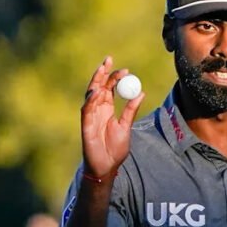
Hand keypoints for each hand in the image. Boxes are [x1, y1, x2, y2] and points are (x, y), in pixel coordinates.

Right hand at [81, 56, 145, 178]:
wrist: (107, 166)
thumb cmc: (115, 149)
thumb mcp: (126, 127)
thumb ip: (131, 110)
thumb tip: (141, 93)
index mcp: (107, 109)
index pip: (109, 88)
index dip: (114, 77)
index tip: (125, 70)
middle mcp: (97, 110)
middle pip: (98, 86)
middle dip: (102, 72)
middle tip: (110, 60)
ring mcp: (90, 116)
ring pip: (91, 94)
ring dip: (97, 82)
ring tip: (104, 70)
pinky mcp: (85, 124)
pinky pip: (87, 109)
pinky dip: (91, 100)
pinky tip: (98, 92)